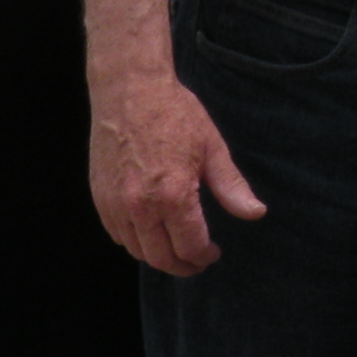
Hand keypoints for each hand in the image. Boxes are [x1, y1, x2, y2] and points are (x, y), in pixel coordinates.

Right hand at [88, 70, 265, 275]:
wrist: (129, 90)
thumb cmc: (174, 113)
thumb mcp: (212, 147)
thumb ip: (231, 187)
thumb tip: (256, 213)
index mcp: (173, 195)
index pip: (189, 247)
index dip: (204, 257)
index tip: (213, 253)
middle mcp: (141, 206)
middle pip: (161, 258)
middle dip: (183, 266)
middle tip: (197, 260)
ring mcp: (116, 204)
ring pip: (136, 251)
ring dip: (158, 256)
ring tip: (176, 246)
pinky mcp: (100, 197)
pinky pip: (117, 234)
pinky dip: (135, 241)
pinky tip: (150, 231)